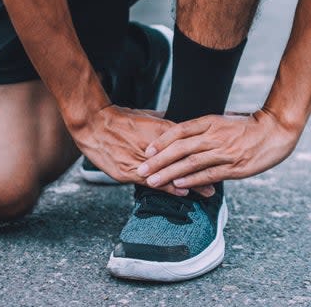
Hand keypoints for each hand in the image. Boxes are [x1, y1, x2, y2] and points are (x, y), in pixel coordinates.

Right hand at [68, 105, 214, 196]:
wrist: (94, 124)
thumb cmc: (120, 118)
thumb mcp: (147, 116)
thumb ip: (163, 122)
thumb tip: (176, 123)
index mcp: (161, 131)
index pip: (188, 145)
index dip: (202, 154)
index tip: (216, 159)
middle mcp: (155, 148)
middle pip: (183, 162)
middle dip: (201, 172)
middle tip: (217, 182)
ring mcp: (142, 162)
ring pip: (171, 175)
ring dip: (189, 184)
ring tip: (207, 191)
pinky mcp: (129, 173)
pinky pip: (153, 182)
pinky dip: (170, 188)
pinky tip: (183, 193)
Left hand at [135, 109, 299, 189]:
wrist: (277, 130)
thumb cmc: (249, 127)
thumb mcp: (223, 121)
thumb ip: (204, 129)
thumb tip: (184, 136)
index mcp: (210, 122)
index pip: (179, 130)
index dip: (161, 141)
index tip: (146, 150)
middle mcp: (214, 135)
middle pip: (180, 148)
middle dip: (158, 160)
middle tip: (141, 170)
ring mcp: (224, 151)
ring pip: (191, 162)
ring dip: (169, 173)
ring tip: (153, 181)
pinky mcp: (235, 166)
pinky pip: (209, 173)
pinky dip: (192, 180)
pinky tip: (179, 185)